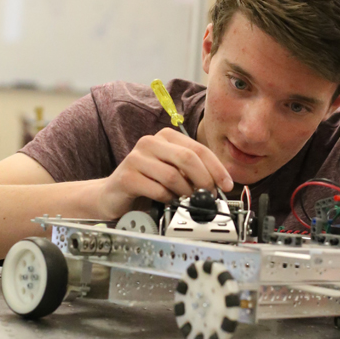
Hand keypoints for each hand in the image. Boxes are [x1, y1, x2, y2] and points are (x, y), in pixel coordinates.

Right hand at [94, 127, 233, 218]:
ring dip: (185, 192)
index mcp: (165, 137)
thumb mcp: (173, 172)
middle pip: (187, 158)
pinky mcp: (127, 176)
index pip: (198, 148)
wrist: (113, 194)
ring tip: (187, 200)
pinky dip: (168, 199)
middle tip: (210, 195)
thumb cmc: (146, 182)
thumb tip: (219, 183)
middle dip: (204, 180)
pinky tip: (168, 201)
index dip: (216, 168)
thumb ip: (193, 171)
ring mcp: (136, 158)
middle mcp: (150, 142)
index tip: (227, 184)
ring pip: (173, 175)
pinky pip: (157, 189)